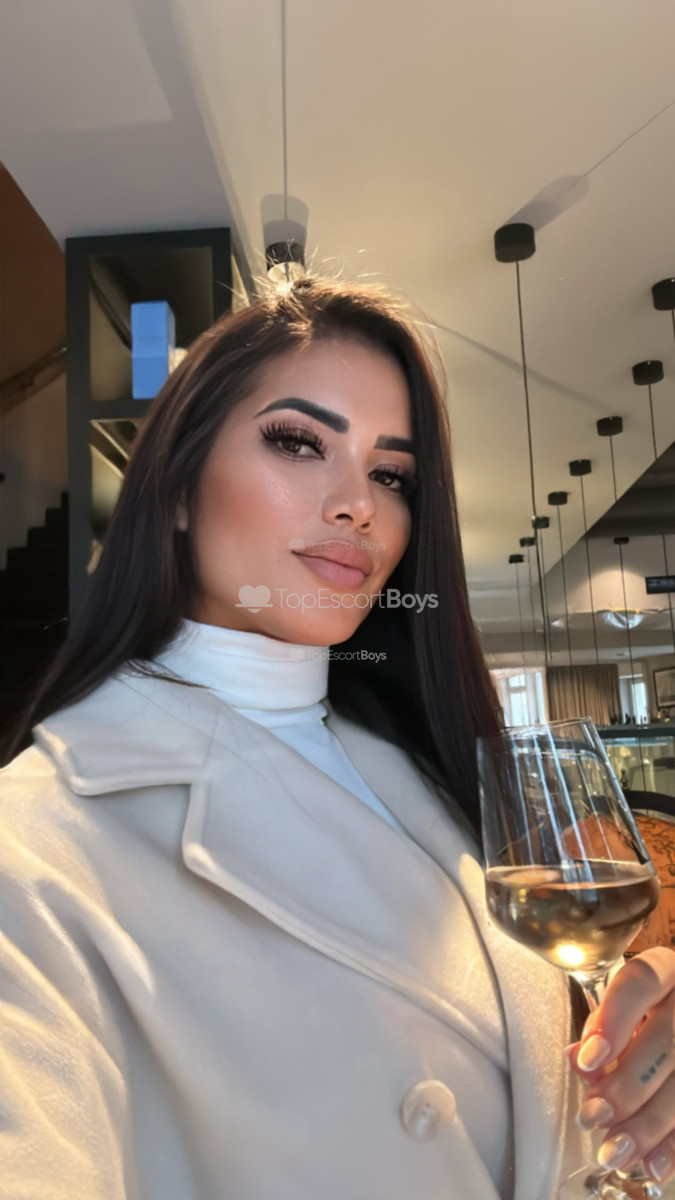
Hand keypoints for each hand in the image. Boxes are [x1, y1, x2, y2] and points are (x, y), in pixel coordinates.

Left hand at [567, 947, 674, 1184]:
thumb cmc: (642, 1013)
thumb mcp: (621, 1008)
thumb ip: (601, 1028)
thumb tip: (579, 1060)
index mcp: (665, 971)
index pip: (640, 982)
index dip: (614, 1021)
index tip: (588, 1059)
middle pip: (665, 1042)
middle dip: (626, 1085)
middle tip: (593, 1115)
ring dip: (648, 1125)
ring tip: (614, 1151)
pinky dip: (673, 1145)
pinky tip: (652, 1165)